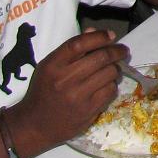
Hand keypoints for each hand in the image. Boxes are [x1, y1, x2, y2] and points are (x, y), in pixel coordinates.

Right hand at [10, 29, 126, 155]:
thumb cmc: (43, 91)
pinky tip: (106, 85)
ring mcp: (77, 96)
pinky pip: (110, 90)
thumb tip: (94, 32)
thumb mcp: (49, 67)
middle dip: (117, 51)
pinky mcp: (88, 110)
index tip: (111, 35)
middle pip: (100, 57)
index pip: (79, 44)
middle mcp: (64, 80)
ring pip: (109, 73)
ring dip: (116, 68)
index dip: (99, 37)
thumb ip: (71, 50)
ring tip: (112, 69)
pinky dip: (112, 85)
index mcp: (52, 65)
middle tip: (123, 51)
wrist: (35, 125)